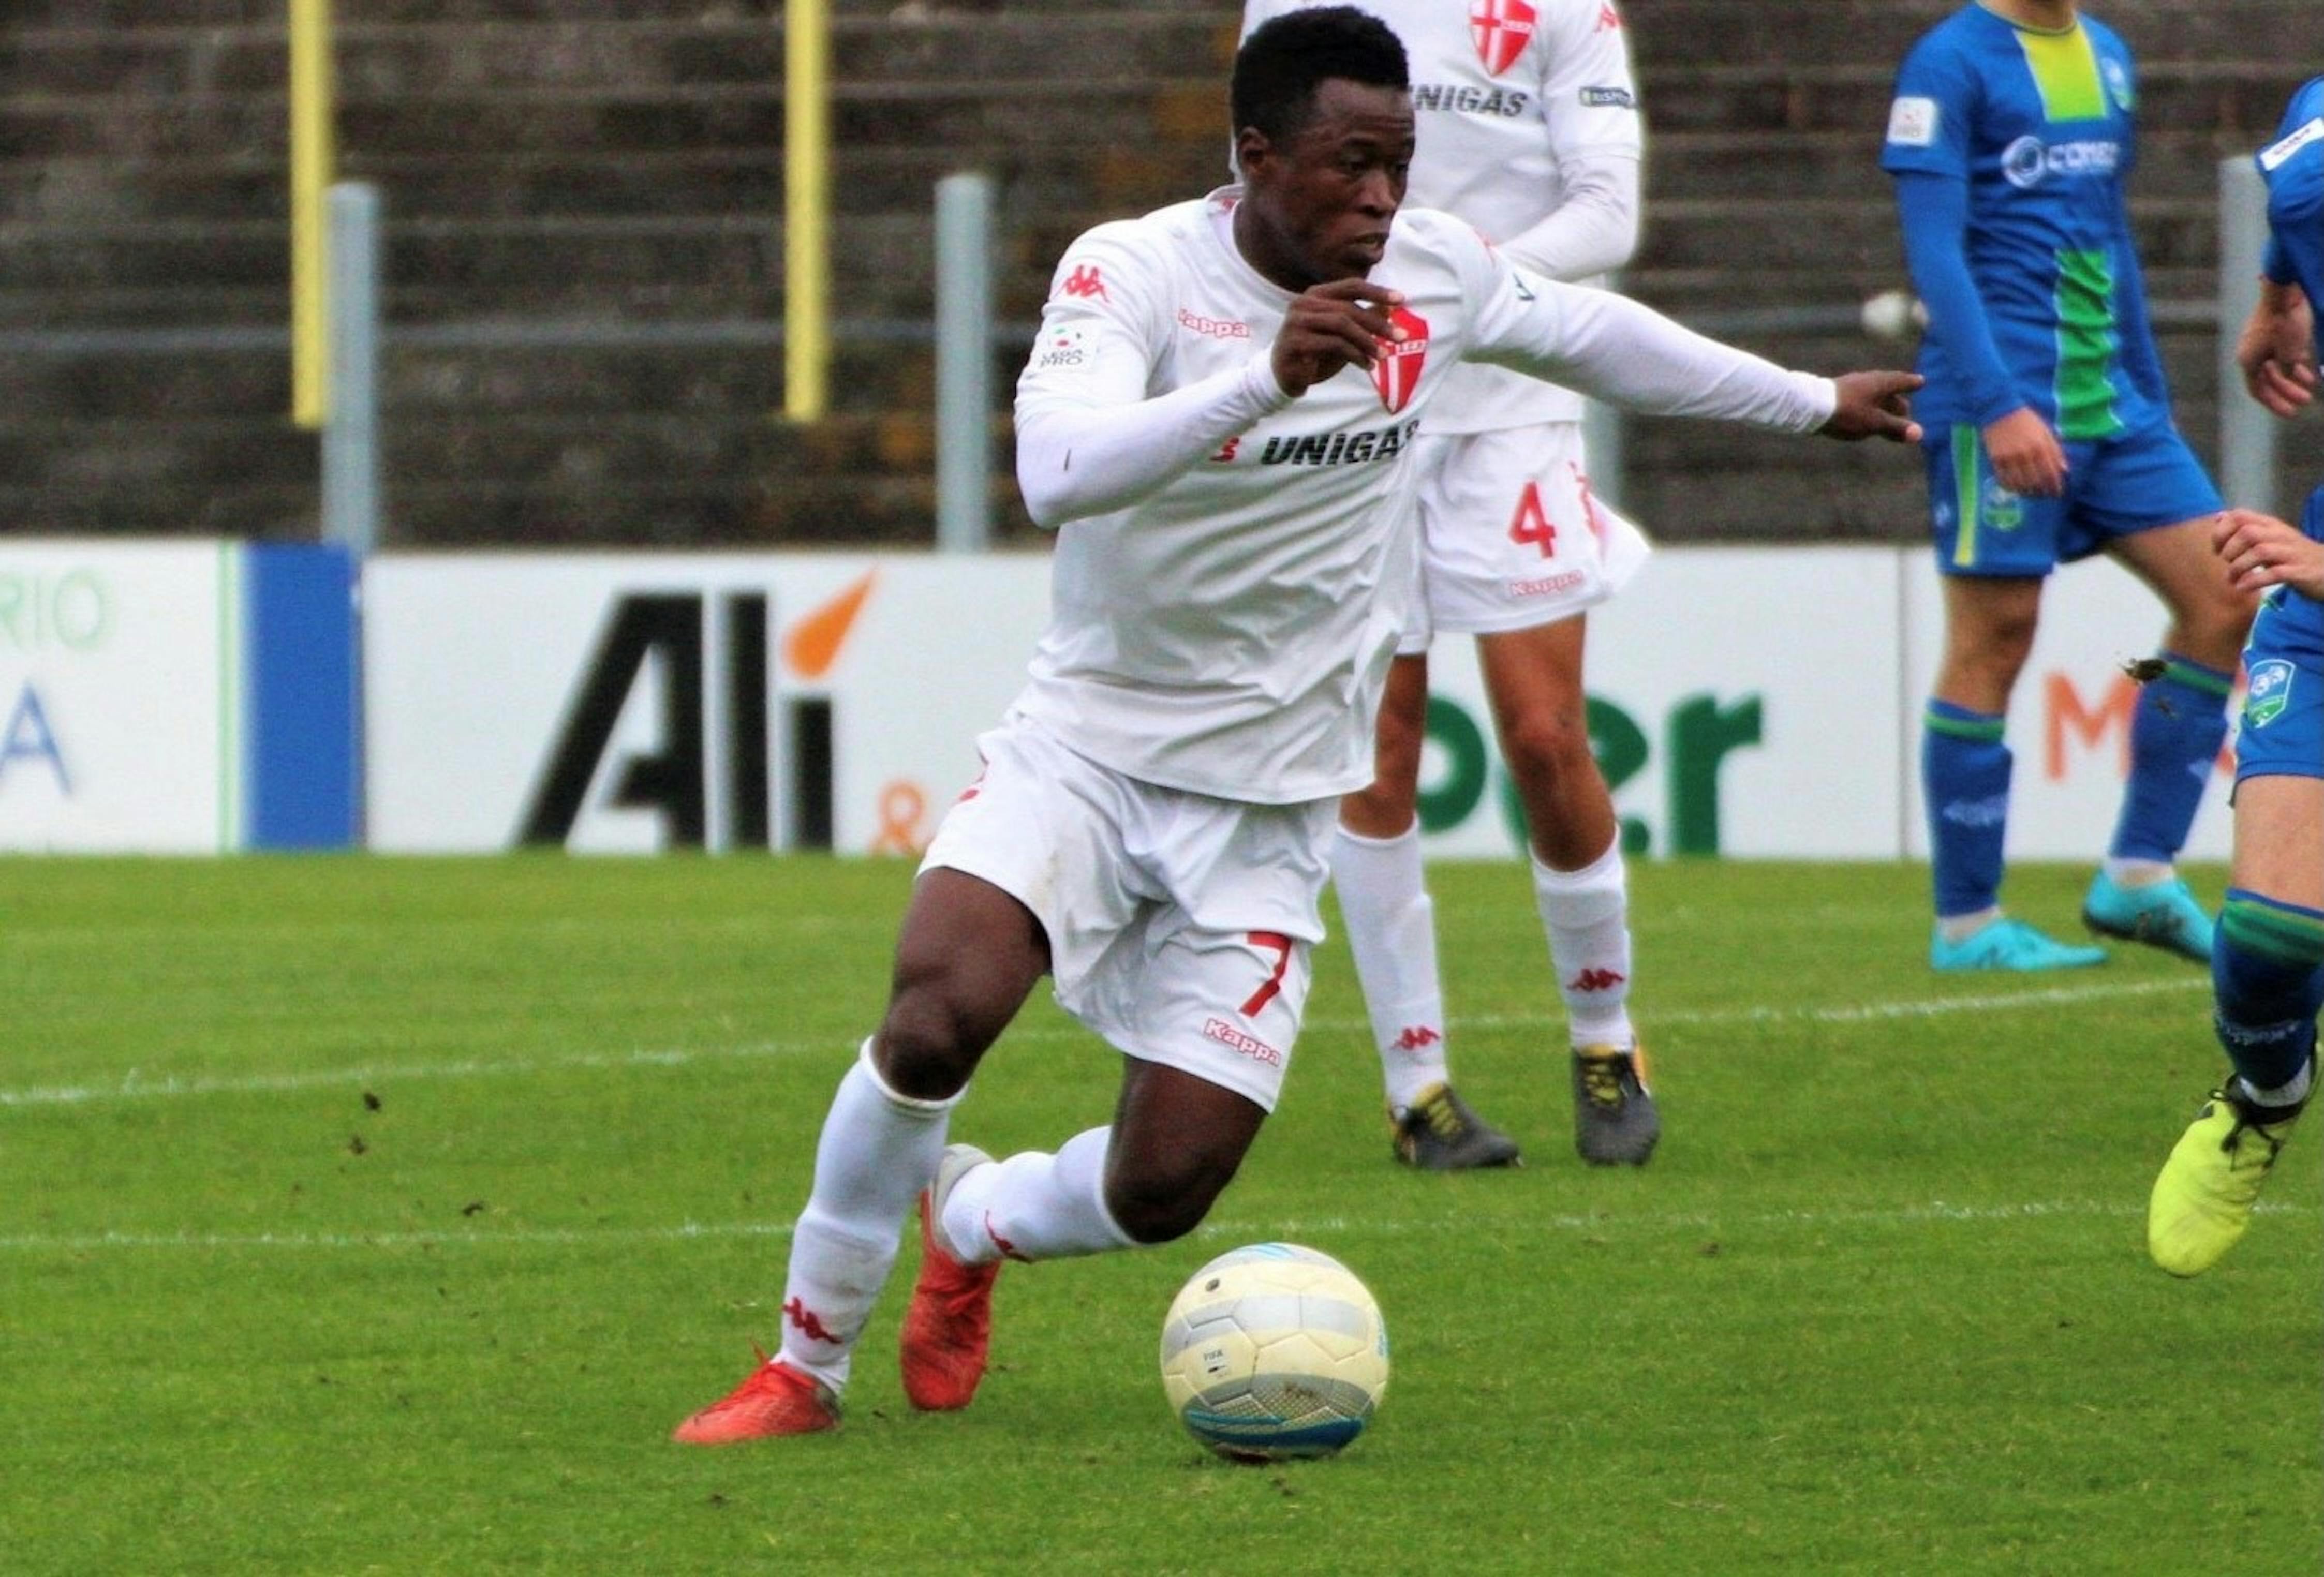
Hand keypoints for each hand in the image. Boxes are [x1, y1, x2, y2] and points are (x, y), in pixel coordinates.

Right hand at [1272, 280, 1406, 396]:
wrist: (1282, 378)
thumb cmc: (1314, 354)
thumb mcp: (1342, 335)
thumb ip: (1362, 319)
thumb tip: (1390, 308)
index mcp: (1315, 294)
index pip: (1351, 286)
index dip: (1377, 292)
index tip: (1402, 300)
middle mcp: (1304, 303)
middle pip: (1349, 308)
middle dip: (1378, 323)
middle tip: (1401, 337)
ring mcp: (1297, 321)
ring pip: (1342, 324)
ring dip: (1367, 341)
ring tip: (1383, 355)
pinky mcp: (1295, 342)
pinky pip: (1333, 344)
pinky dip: (1355, 355)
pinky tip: (1366, 366)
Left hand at [1819, 370, 1923, 442]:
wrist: (1809, 406)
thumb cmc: (1847, 413)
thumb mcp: (1874, 422)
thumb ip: (1896, 428)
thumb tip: (1920, 434)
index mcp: (1881, 382)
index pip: (1901, 381)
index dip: (1911, 383)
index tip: (1921, 382)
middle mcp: (1867, 380)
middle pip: (1887, 390)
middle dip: (1897, 401)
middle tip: (1905, 409)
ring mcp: (1850, 386)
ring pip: (1871, 396)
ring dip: (1881, 406)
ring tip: (1886, 416)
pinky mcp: (1836, 396)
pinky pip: (1858, 401)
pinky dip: (1867, 409)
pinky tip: (1861, 417)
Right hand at [1980, 406, 2066, 497]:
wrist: (2000, 410)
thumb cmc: (2027, 420)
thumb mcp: (2045, 432)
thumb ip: (2055, 451)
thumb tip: (2064, 470)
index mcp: (2040, 446)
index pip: (2050, 473)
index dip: (2055, 486)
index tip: (2057, 493)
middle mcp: (2026, 454)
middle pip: (2035, 482)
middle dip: (2041, 492)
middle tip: (2044, 495)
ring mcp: (2009, 457)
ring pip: (2019, 483)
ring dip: (2026, 492)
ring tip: (2030, 493)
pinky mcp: (1996, 459)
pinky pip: (2003, 479)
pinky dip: (2010, 487)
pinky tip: (2014, 488)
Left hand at [2212, 506, 2323, 600]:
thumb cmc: (2293, 556)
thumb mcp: (2269, 539)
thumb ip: (2245, 529)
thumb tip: (2219, 517)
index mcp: (2271, 525)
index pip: (2240, 516)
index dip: (2222, 531)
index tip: (2216, 549)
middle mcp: (2281, 535)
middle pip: (2248, 533)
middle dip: (2229, 550)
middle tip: (2225, 565)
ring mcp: (2292, 553)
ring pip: (2260, 551)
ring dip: (2239, 567)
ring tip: (2231, 579)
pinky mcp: (2300, 572)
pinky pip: (2275, 573)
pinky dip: (2254, 581)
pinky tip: (2243, 588)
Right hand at [2235, 285, 2316, 417]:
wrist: (2283, 290)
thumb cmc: (2284, 323)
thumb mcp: (2290, 353)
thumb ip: (2288, 369)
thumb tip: (2288, 374)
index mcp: (2248, 361)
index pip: (2258, 391)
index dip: (2275, 404)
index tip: (2292, 413)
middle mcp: (2249, 353)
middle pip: (2268, 379)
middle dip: (2288, 391)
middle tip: (2306, 401)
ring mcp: (2258, 341)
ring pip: (2275, 365)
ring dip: (2292, 376)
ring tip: (2311, 383)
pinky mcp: (2268, 330)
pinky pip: (2278, 351)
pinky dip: (2292, 360)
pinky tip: (2306, 363)